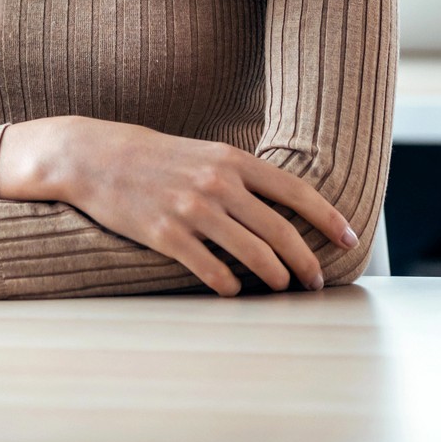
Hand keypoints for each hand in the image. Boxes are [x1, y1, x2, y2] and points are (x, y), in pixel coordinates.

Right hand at [0, 116, 358, 295]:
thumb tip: (280, 206)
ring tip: (281, 286)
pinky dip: (229, 285)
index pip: (295, 192)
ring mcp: (191, 210)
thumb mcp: (201, 152)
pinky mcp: (165, 235)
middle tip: (316, 280)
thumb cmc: (150, 155)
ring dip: (275, 277)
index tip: (349, 239)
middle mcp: (216, 183)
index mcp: (230, 159)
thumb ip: (239, 175)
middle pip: (280, 231)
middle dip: (306, 262)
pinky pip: (211, 271)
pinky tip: (233, 289)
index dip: (328, 218)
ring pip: (253, 255)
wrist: (91, 155)